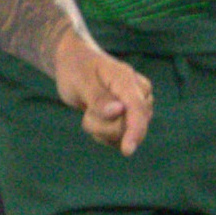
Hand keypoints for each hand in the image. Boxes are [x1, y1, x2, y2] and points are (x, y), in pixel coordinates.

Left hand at [52, 26, 152, 153]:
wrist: (76, 64)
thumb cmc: (77, 69)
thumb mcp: (81, 82)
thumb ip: (99, 98)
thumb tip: (119, 111)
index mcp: (127, 79)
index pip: (138, 108)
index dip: (135, 130)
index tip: (127, 151)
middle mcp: (139, 92)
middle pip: (129, 126)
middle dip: (102, 126)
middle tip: (86, 110)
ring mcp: (138, 106)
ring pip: (123, 135)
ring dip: (100, 129)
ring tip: (89, 111)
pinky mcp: (132, 117)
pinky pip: (120, 138)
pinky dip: (103, 133)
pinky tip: (95, 118)